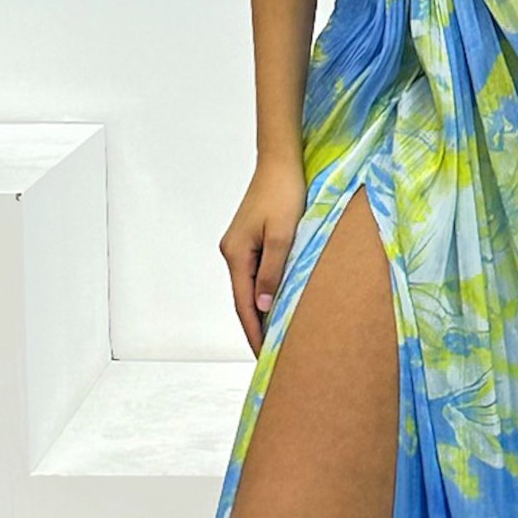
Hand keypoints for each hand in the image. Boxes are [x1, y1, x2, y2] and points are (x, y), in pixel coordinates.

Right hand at [220, 156, 307, 355]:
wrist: (281, 162)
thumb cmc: (284, 194)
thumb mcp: (283, 236)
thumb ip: (273, 272)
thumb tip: (263, 307)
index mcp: (236, 254)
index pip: (243, 304)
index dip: (254, 331)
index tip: (264, 355)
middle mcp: (232, 252)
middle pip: (243, 298)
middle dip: (256, 326)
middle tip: (273, 354)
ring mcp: (240, 245)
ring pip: (250, 286)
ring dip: (262, 310)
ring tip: (278, 334)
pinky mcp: (250, 238)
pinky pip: (256, 272)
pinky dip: (265, 291)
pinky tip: (277, 301)